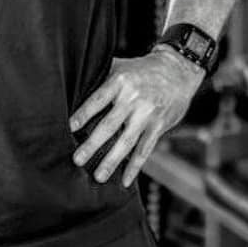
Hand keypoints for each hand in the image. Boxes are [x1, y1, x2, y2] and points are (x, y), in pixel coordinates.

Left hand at [69, 51, 203, 187]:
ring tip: (98, 176)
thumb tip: (73, 87)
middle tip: (77, 159)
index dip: (84, 113)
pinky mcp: (158, 126)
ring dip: (112, 161)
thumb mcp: (121, 66)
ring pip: (127, 141)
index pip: (98, 99)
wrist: (177, 71)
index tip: (70, 127)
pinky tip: (124, 180)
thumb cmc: (142, 70)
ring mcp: (147, 114)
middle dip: (92, 144)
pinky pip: (144, 149)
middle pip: (110, 125)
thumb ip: (100, 77)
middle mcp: (134, 98)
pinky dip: (134, 166)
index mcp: (120, 81)